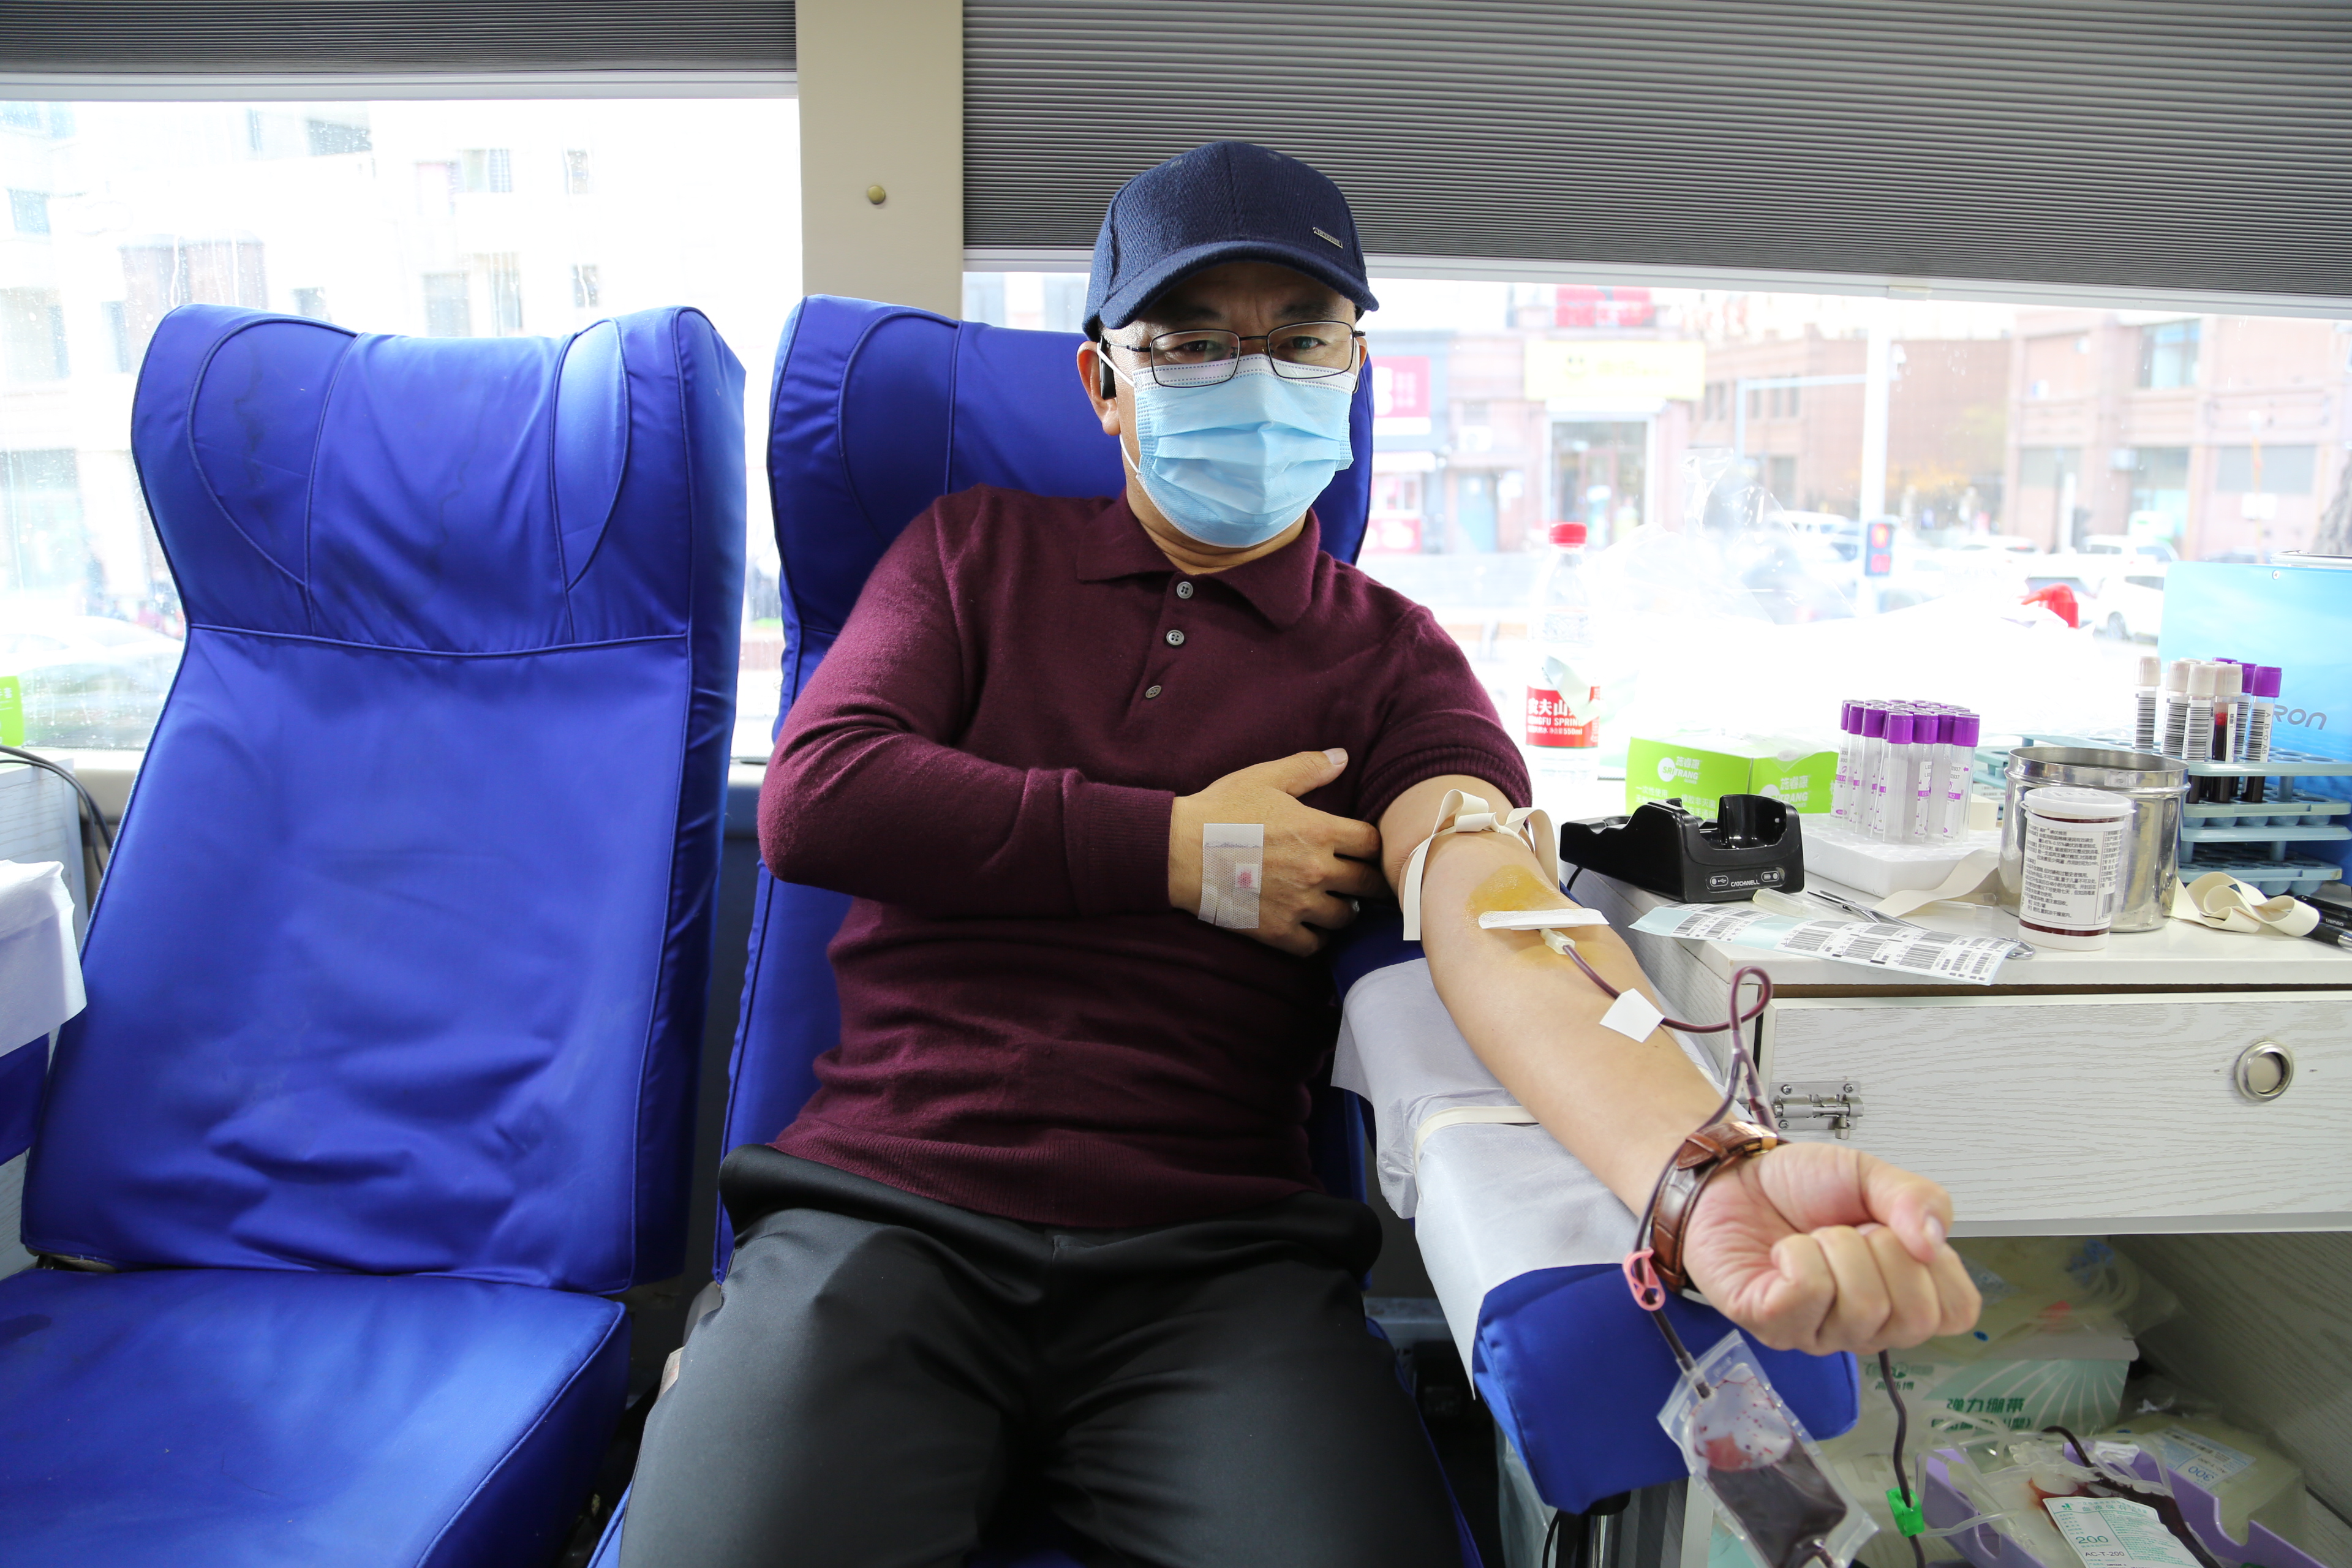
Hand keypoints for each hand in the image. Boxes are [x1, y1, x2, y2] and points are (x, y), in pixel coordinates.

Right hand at [1168, 749, 1384, 955]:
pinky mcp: (1277, 930)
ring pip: (1345, 917)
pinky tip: (1309, 926)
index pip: (1373, 844)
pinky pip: (1315, 945)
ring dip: (1343, 910)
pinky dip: (1317, 938)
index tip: (1366, 849)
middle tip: (1364, 882)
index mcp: (1320, 831)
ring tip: (1334, 902)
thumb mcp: (1264, 778)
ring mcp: (1298, 904)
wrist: (1178, 851)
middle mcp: (1317, 871)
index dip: (1373, 846)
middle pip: (1368, 884)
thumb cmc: (1220, 810)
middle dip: (1369, 882)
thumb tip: (1343, 757)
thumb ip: (1308, 768)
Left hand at [1679, 1142, 1981, 1355]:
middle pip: (1913, 1318)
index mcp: (1901, 1293)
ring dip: (1836, 1250)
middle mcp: (1865, 1325)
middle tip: (1849, 1230)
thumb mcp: (1871, 1175)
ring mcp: (1820, 1332)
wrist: (1734, 1175)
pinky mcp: (1772, 1325)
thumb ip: (1917, 1198)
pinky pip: (1807, 1296)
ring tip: (1813, 1237)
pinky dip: (1797, 1257)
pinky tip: (1783, 1252)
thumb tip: (1933, 1241)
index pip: (1957, 1314)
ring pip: (1863, 1309)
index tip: (1895, 1231)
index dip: (1934, 1266)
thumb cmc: (1800, 1186)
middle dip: (1883, 1253)